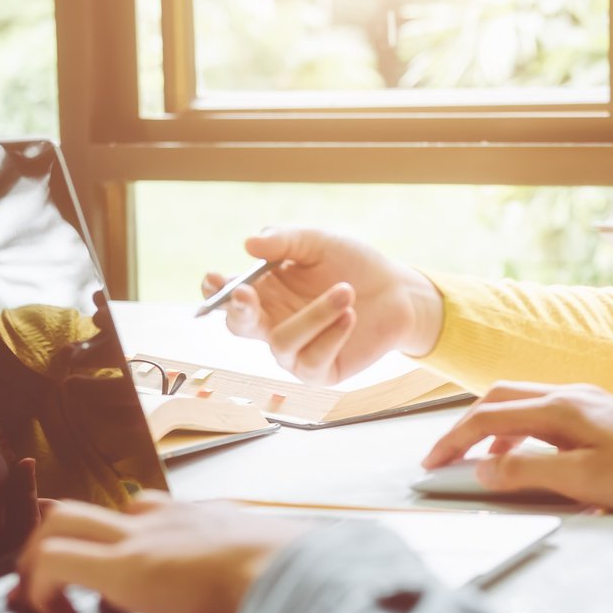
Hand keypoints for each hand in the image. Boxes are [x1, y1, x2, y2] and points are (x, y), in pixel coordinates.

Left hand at [14, 493, 319, 612]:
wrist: (300, 577)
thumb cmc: (300, 582)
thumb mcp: (281, 573)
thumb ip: (270, 579)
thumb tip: (288, 603)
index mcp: (207, 520)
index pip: (149, 510)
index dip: (123, 538)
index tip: (118, 576)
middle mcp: (170, 519)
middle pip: (93, 506)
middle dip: (59, 538)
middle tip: (50, 576)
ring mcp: (145, 536)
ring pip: (62, 519)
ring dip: (39, 555)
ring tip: (38, 595)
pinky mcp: (126, 567)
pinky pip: (55, 562)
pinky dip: (42, 590)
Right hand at [202, 227, 443, 385]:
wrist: (398, 291)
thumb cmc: (353, 264)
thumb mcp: (319, 242)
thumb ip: (285, 240)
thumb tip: (248, 243)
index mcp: (264, 291)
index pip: (227, 295)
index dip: (215, 291)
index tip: (214, 279)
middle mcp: (272, 322)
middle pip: (239, 326)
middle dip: (238, 312)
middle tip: (246, 294)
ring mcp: (294, 351)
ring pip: (281, 343)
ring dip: (313, 316)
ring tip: (346, 291)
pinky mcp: (320, 371)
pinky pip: (311, 361)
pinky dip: (331, 336)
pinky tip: (350, 316)